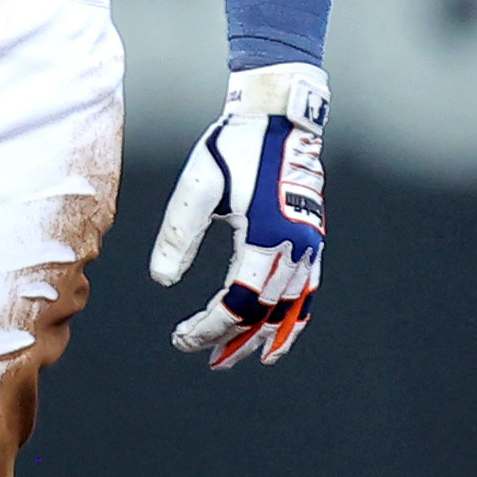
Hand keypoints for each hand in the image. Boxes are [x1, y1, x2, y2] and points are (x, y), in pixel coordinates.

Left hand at [151, 63, 327, 367]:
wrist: (278, 116)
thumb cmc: (234, 146)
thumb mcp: (197, 186)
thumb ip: (179, 234)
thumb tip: (162, 280)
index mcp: (268, 237)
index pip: (239, 302)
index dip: (210, 327)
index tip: (183, 337)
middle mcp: (296, 247)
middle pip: (266, 313)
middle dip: (235, 340)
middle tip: (208, 360)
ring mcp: (310, 244)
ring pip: (293, 308)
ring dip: (269, 337)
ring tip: (247, 359)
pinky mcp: (313, 237)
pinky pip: (309, 290)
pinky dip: (296, 316)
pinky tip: (279, 329)